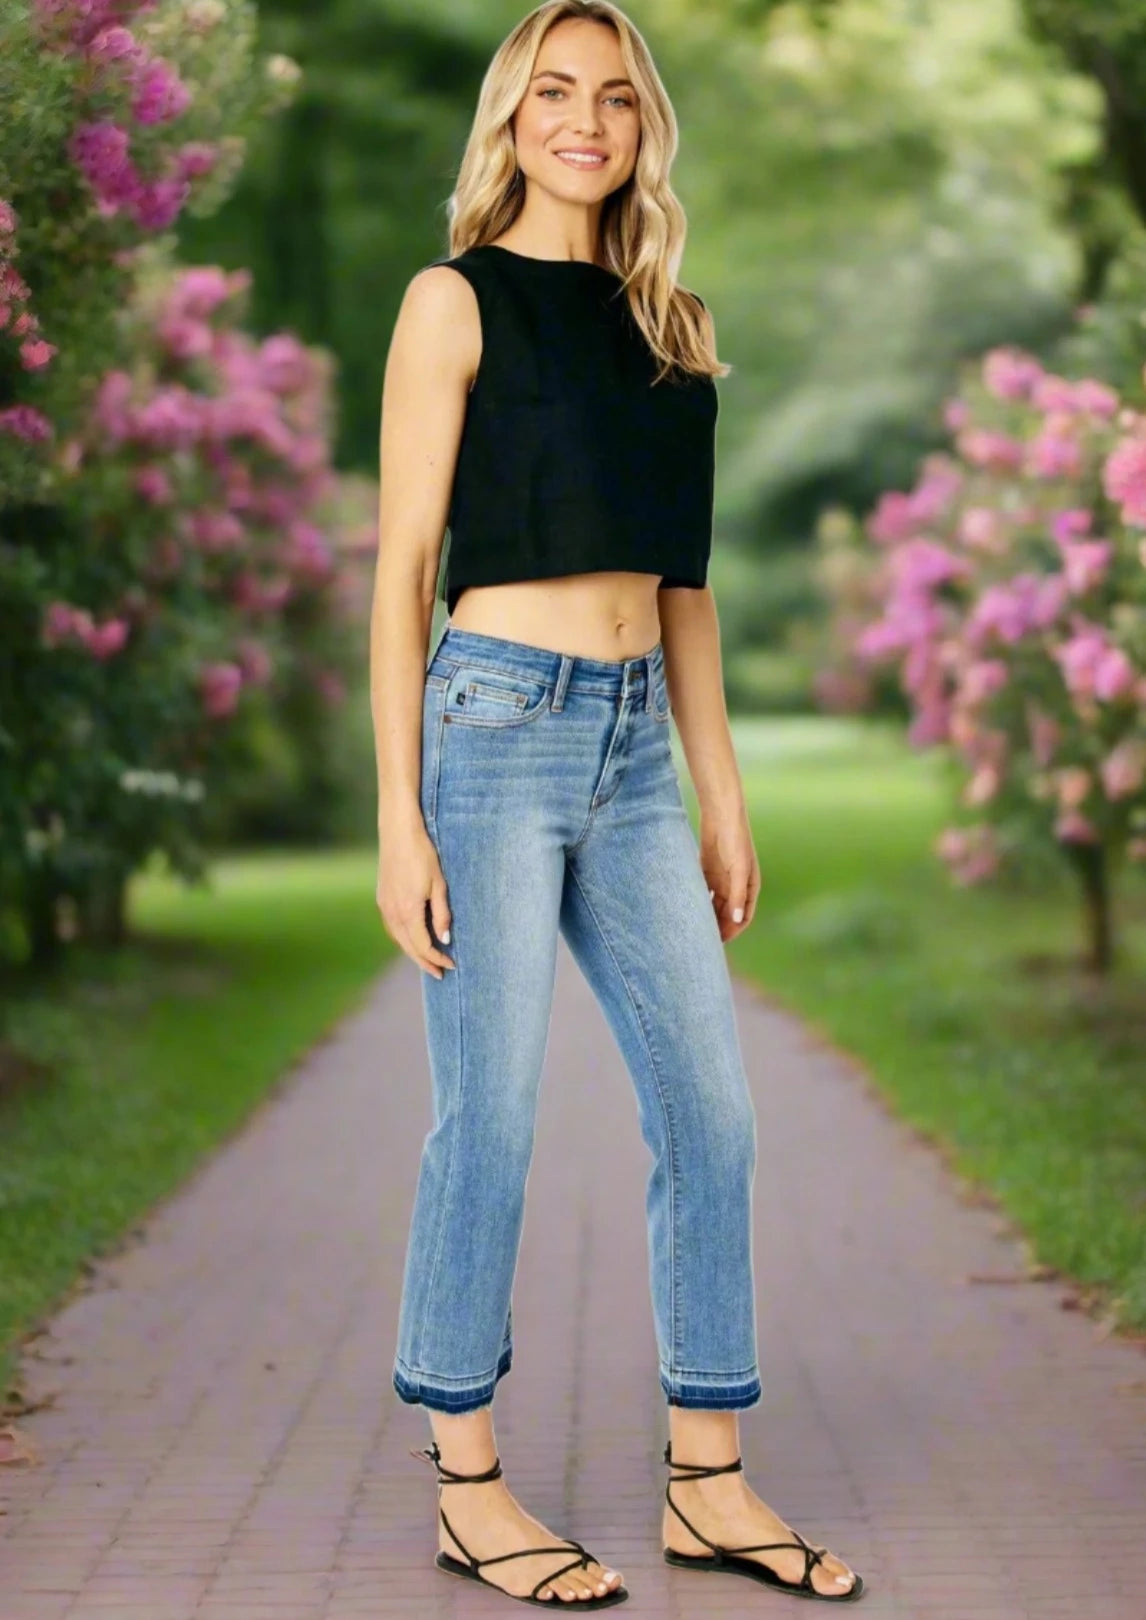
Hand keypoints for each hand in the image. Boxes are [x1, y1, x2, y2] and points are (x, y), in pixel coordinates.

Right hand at [376, 821, 455, 978]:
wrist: (398, 831)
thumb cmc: (422, 854)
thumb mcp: (439, 885)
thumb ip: (441, 915)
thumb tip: (444, 940)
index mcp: (408, 911)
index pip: (423, 946)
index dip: (437, 959)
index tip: (451, 965)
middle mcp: (392, 913)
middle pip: (408, 947)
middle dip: (424, 962)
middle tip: (439, 973)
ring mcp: (384, 906)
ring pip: (398, 939)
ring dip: (412, 952)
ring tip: (427, 960)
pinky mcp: (381, 898)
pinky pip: (391, 927)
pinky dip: (403, 938)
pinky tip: (411, 938)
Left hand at [699, 801, 759, 942]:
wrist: (720, 815)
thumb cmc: (735, 839)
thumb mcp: (738, 868)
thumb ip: (737, 894)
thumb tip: (738, 919)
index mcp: (749, 887)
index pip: (744, 917)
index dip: (734, 930)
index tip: (720, 943)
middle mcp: (737, 886)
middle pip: (728, 914)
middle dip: (719, 927)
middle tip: (704, 941)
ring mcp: (722, 880)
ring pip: (715, 905)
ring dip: (708, 916)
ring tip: (694, 929)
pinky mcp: (708, 873)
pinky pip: (704, 893)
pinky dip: (698, 902)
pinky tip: (687, 910)